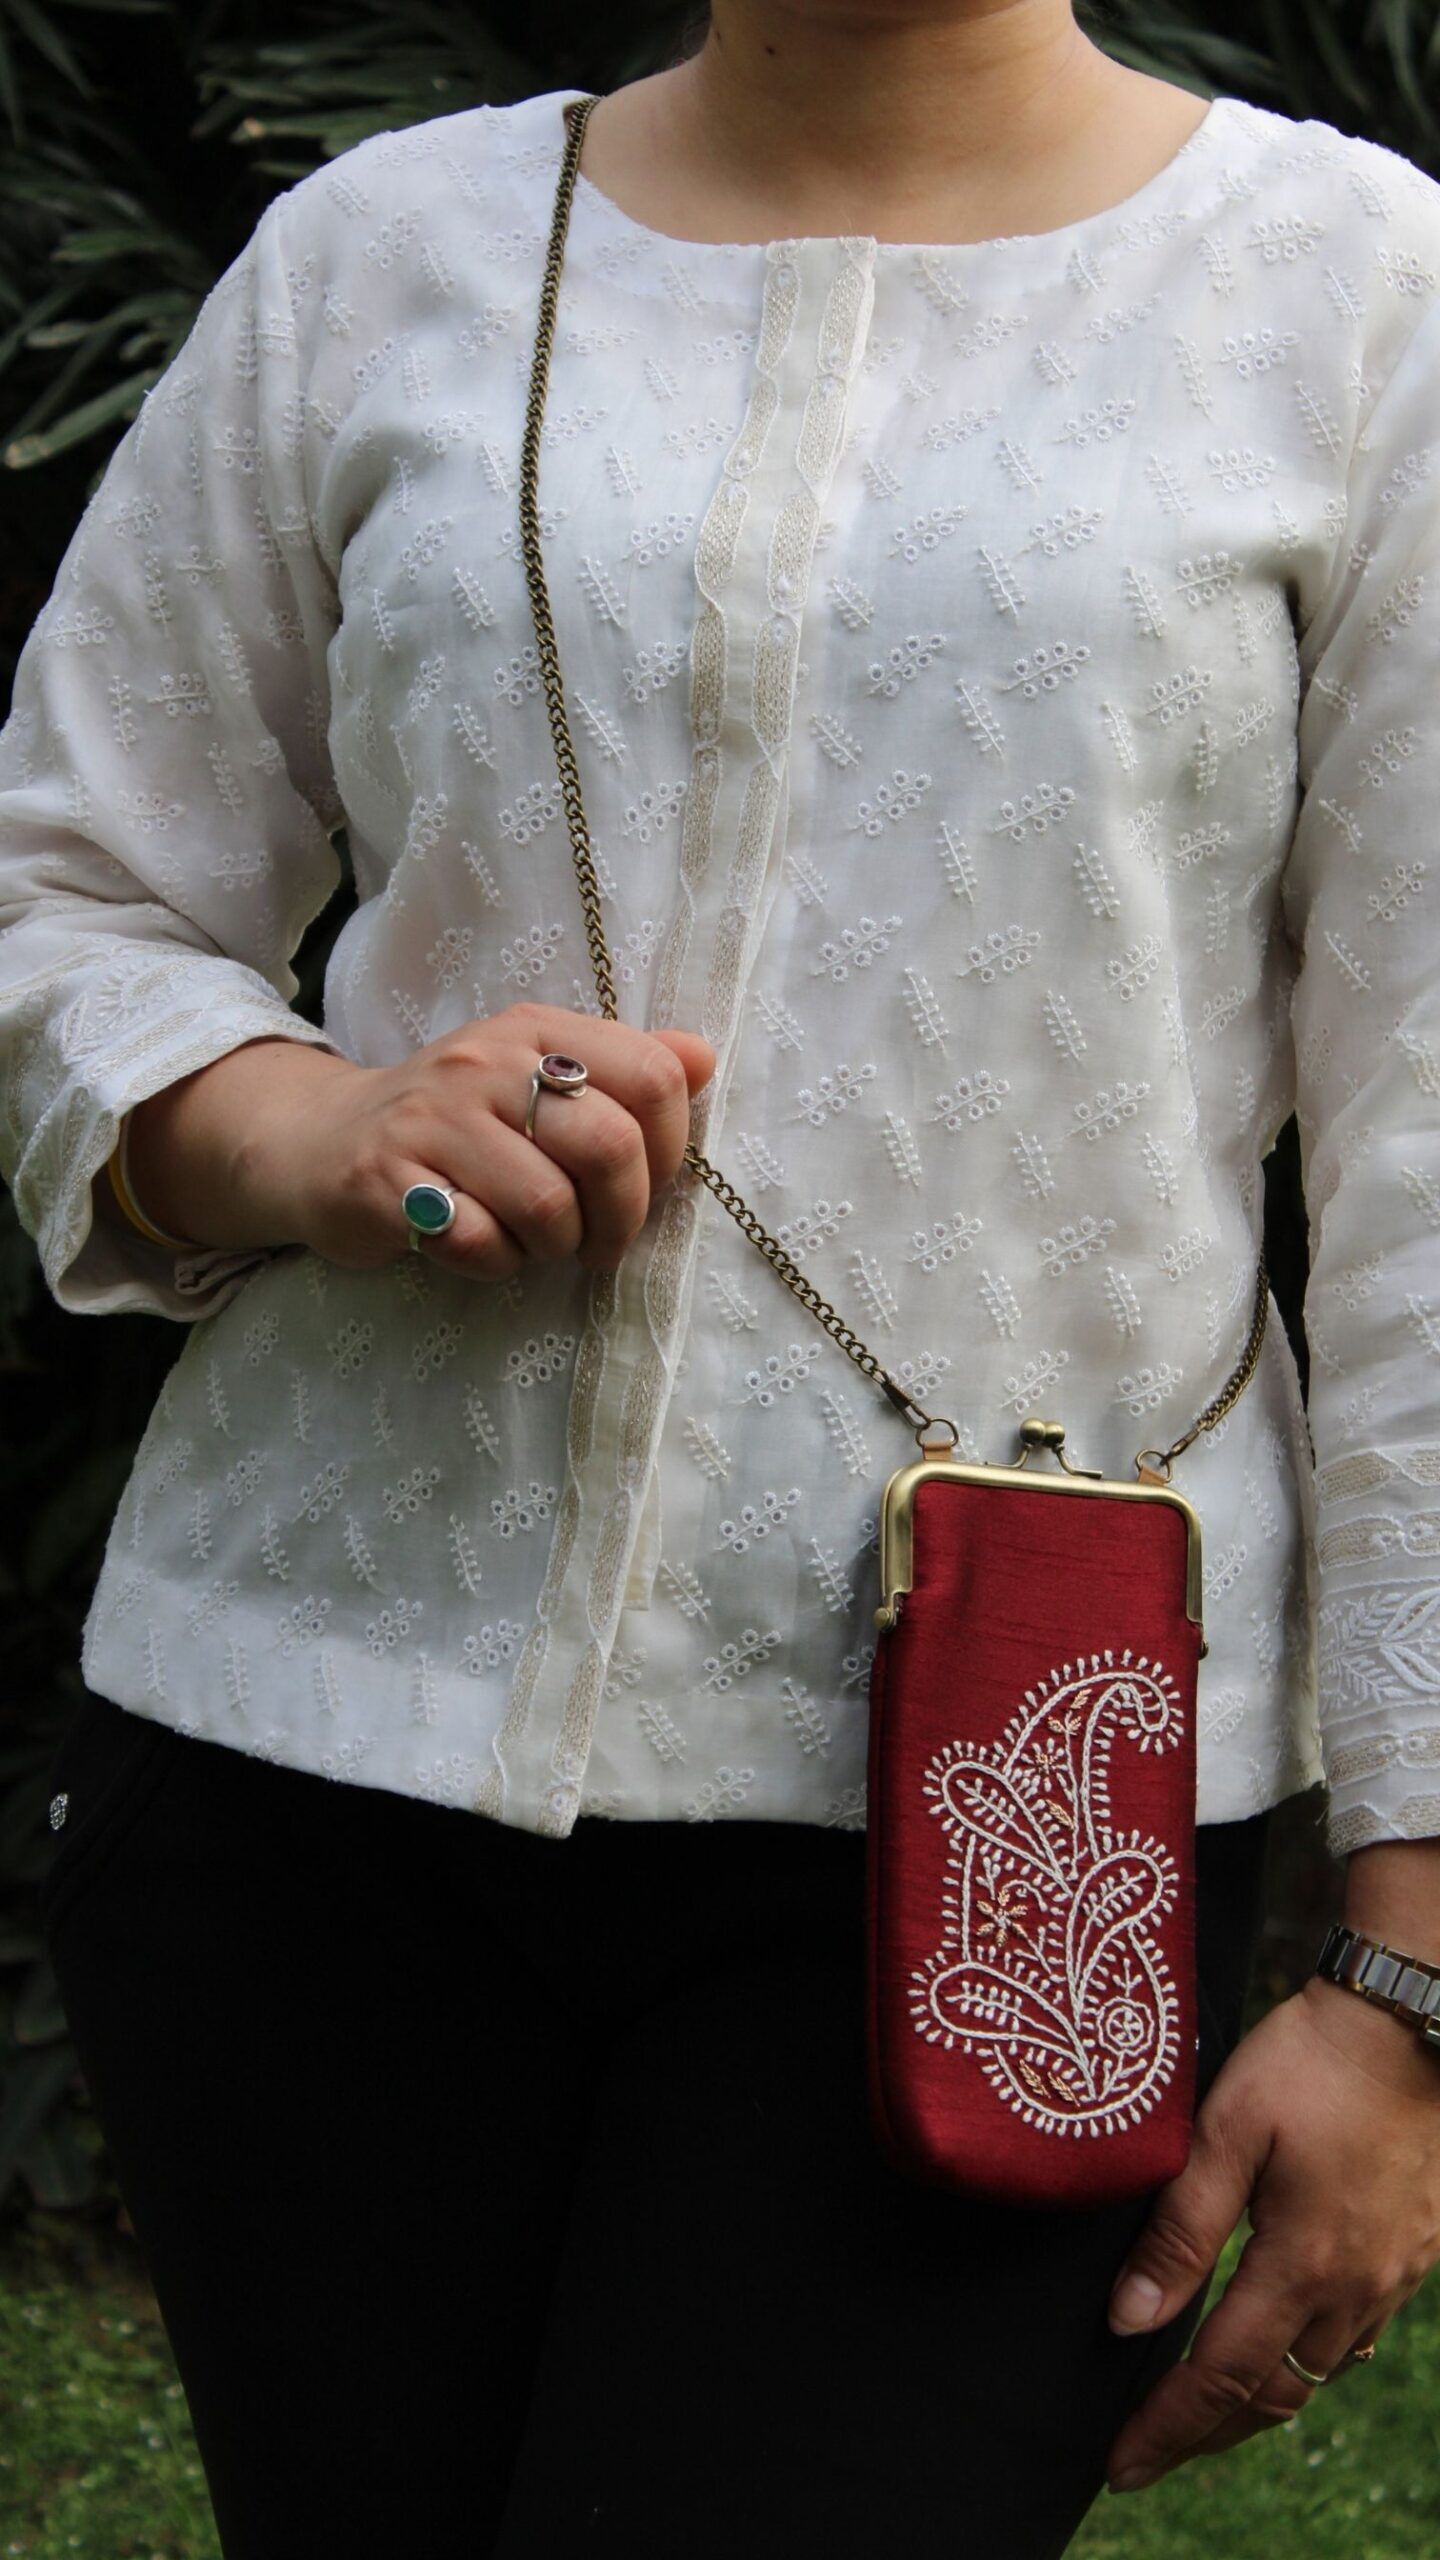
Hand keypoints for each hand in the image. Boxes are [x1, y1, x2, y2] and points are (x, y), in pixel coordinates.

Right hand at [260, 1002, 715, 1277]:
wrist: (320, 1141)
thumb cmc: (453, 1122)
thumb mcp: (535, 1075)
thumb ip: (621, 1068)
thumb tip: (704, 1058)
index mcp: (535, 1031)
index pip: (653, 1077)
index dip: (671, 1149)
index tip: (644, 1182)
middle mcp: (485, 1063)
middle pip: (610, 1146)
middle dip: (622, 1217)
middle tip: (600, 1242)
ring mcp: (431, 1120)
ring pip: (546, 1205)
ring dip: (555, 1246)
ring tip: (536, 1243)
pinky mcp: (386, 1181)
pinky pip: (476, 1241)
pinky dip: (492, 1261)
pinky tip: (477, 1244)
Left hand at [1102, 1973, 1439, 2493]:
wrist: (1410, 2020)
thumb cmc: (1309, 2062)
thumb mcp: (1225, 2130)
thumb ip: (1179, 2230)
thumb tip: (1129, 2321)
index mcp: (1302, 2265)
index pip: (1219, 2377)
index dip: (1166, 2429)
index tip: (1119, 2466)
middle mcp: (1354, 2288)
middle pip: (1272, 2397)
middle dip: (1205, 2434)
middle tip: (1147, 2454)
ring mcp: (1392, 2276)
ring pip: (1317, 2374)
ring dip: (1257, 2402)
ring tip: (1201, 2411)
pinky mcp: (1412, 2252)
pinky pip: (1353, 2337)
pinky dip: (1305, 2360)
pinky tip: (1279, 2346)